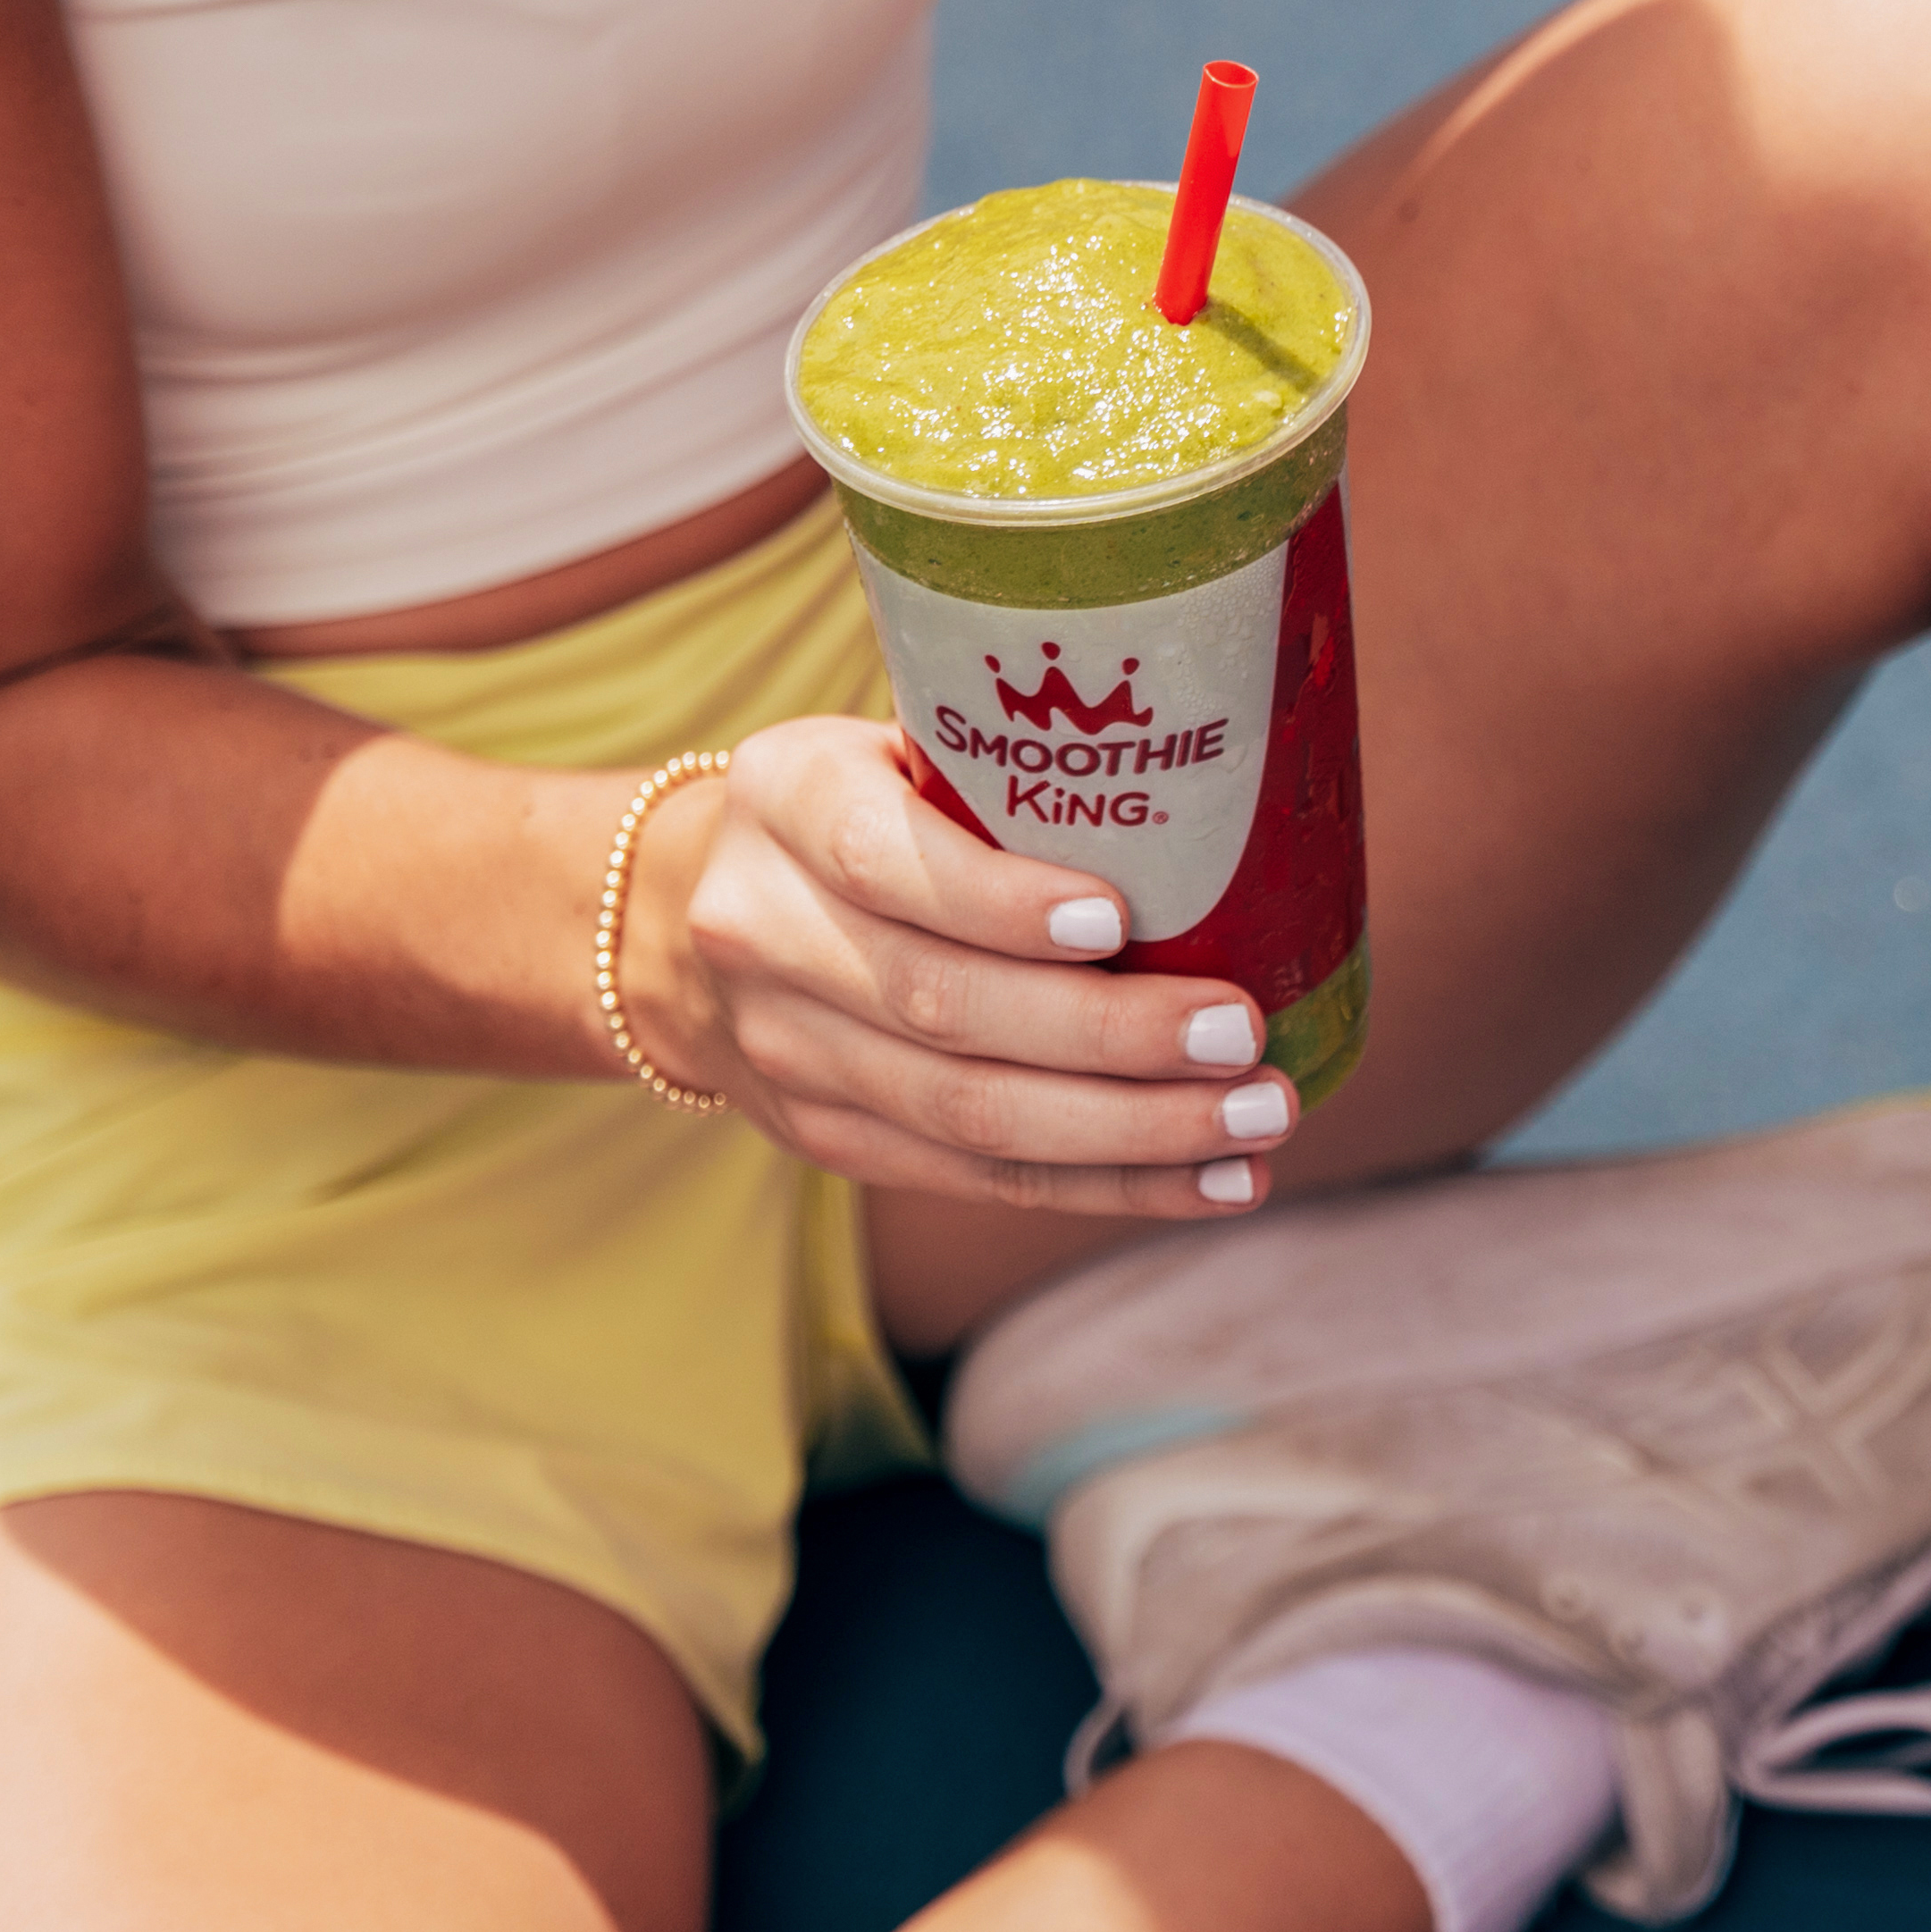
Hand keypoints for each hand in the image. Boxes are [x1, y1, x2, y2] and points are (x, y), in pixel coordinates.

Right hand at [634, 718, 1295, 1215]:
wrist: (677, 921)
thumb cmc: (852, 807)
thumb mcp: (884, 746)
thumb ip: (998, 760)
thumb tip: (1211, 778)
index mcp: (783, 798)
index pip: (883, 859)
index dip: (999, 902)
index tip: (1119, 920)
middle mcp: (763, 930)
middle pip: (941, 1007)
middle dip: (1107, 1035)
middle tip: (1239, 1035)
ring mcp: (786, 1050)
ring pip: (966, 1114)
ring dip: (1129, 1130)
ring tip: (1253, 1121)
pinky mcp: (824, 1138)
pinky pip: (976, 1178)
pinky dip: (1106, 1185)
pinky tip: (1210, 1181)